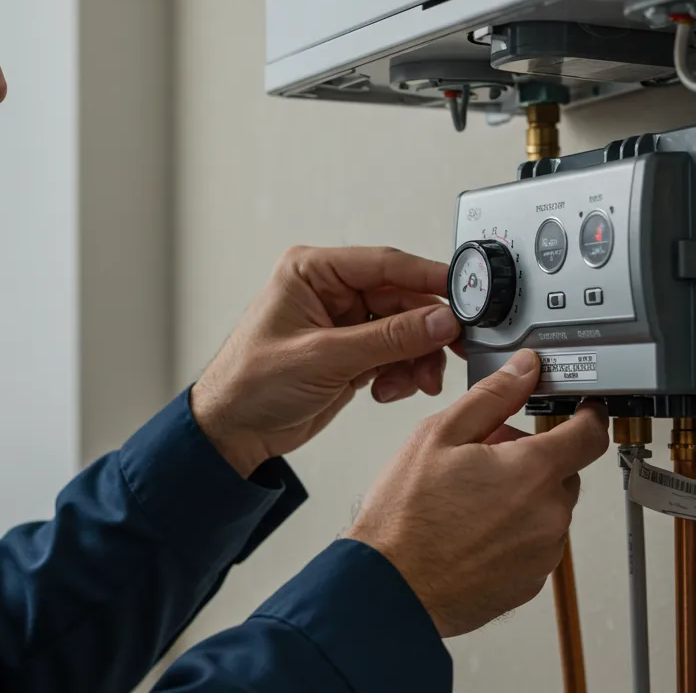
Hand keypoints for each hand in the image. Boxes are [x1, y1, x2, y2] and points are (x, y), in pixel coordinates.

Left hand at [192, 246, 464, 476]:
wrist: (231, 432)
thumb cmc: (249, 385)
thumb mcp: (324, 358)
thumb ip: (389, 339)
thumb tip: (440, 321)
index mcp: (313, 272)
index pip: (385, 264)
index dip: (428, 279)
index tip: (464, 295)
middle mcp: (331, 292)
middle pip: (402, 299)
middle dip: (426, 331)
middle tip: (451, 351)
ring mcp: (344, 323)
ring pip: (405, 330)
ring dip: (417, 358)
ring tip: (416, 382)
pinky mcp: (352, 352)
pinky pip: (396, 354)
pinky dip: (402, 373)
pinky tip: (388, 390)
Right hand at [345, 350, 609, 637]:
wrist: (390, 589)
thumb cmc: (405, 518)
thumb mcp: (440, 435)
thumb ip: (492, 396)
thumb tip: (523, 369)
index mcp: (533, 472)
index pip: (589, 434)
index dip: (586, 416)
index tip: (580, 412)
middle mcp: (549, 515)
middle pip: (562, 472)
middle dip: (532, 460)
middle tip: (484, 462)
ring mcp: (542, 554)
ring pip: (548, 510)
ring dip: (523, 499)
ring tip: (469, 502)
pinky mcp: (529, 583)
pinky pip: (535, 545)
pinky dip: (514, 534)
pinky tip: (472, 532)